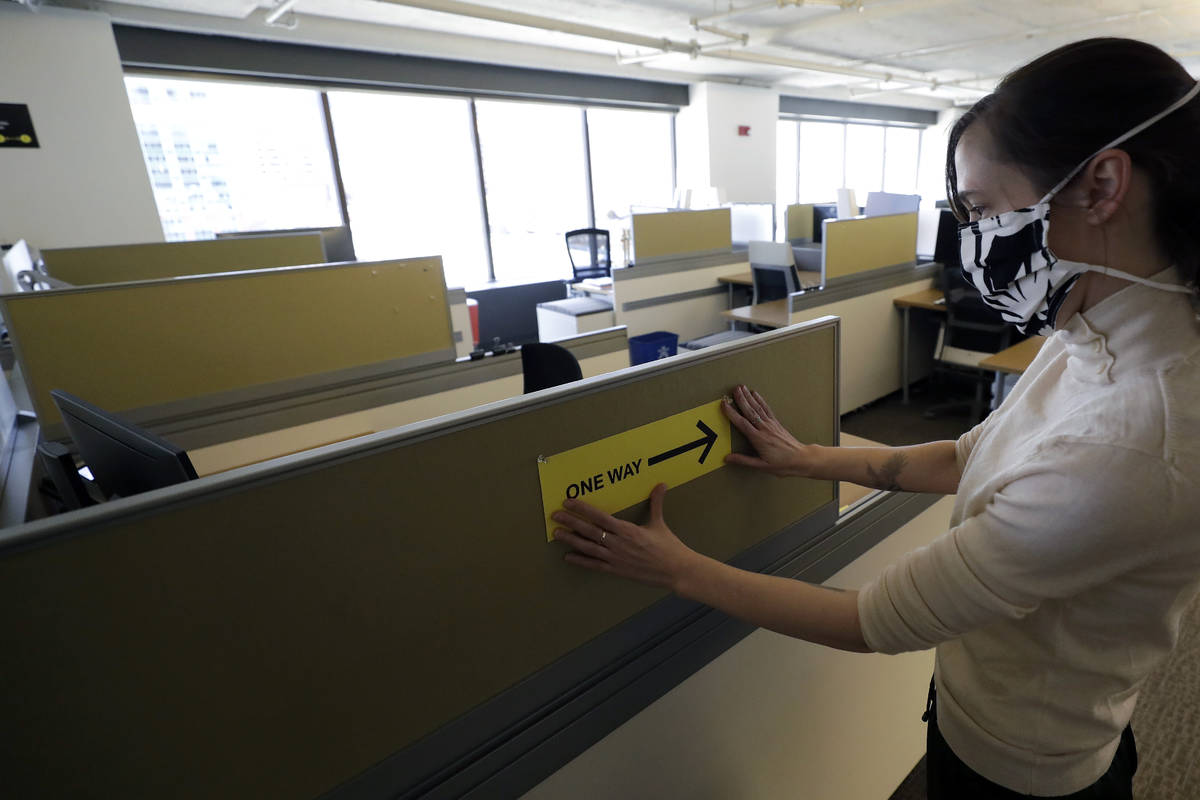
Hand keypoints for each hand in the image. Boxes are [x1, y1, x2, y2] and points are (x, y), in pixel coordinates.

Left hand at [551, 483, 699, 590]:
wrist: (676, 570)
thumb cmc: (668, 546)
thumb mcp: (659, 523)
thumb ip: (656, 503)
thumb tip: (661, 484)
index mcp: (627, 529)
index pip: (600, 516)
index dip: (583, 509)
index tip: (569, 502)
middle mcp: (617, 543)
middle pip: (589, 531)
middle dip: (571, 522)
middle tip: (555, 516)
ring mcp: (615, 558)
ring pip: (588, 548)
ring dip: (571, 540)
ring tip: (556, 534)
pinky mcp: (616, 570)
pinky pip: (594, 565)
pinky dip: (580, 561)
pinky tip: (568, 557)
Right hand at [722, 385, 811, 476]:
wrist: (801, 458)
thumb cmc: (782, 463)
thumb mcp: (761, 466)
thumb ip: (744, 461)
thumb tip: (728, 458)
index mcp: (759, 439)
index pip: (742, 423)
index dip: (732, 413)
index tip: (724, 405)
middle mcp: (765, 429)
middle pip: (750, 411)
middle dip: (741, 399)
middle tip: (733, 389)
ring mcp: (771, 424)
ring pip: (757, 408)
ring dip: (749, 397)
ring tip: (742, 388)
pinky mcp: (776, 423)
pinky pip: (766, 409)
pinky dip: (760, 400)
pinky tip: (756, 394)